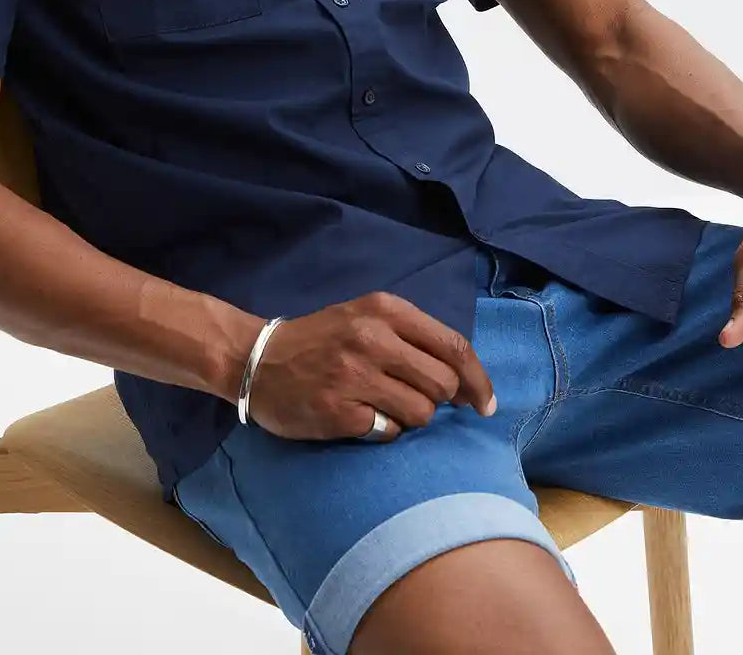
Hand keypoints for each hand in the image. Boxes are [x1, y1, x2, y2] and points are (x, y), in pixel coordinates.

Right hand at [244, 291, 496, 441]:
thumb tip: (465, 381)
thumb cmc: (321, 339)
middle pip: (443, 384)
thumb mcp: (366, 318)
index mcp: (385, 310)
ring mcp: (355, 376)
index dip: (478, 379)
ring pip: (422, 413)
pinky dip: (384, 431)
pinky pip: (390, 433)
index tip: (486, 403)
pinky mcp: (340, 412)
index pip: (454, 346)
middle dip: (440, 400)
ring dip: (411, 418)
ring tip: (383, 407)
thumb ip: (413, 339)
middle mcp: (373, 338)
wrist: (257, 359)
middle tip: (416, 399)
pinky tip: (361, 417)